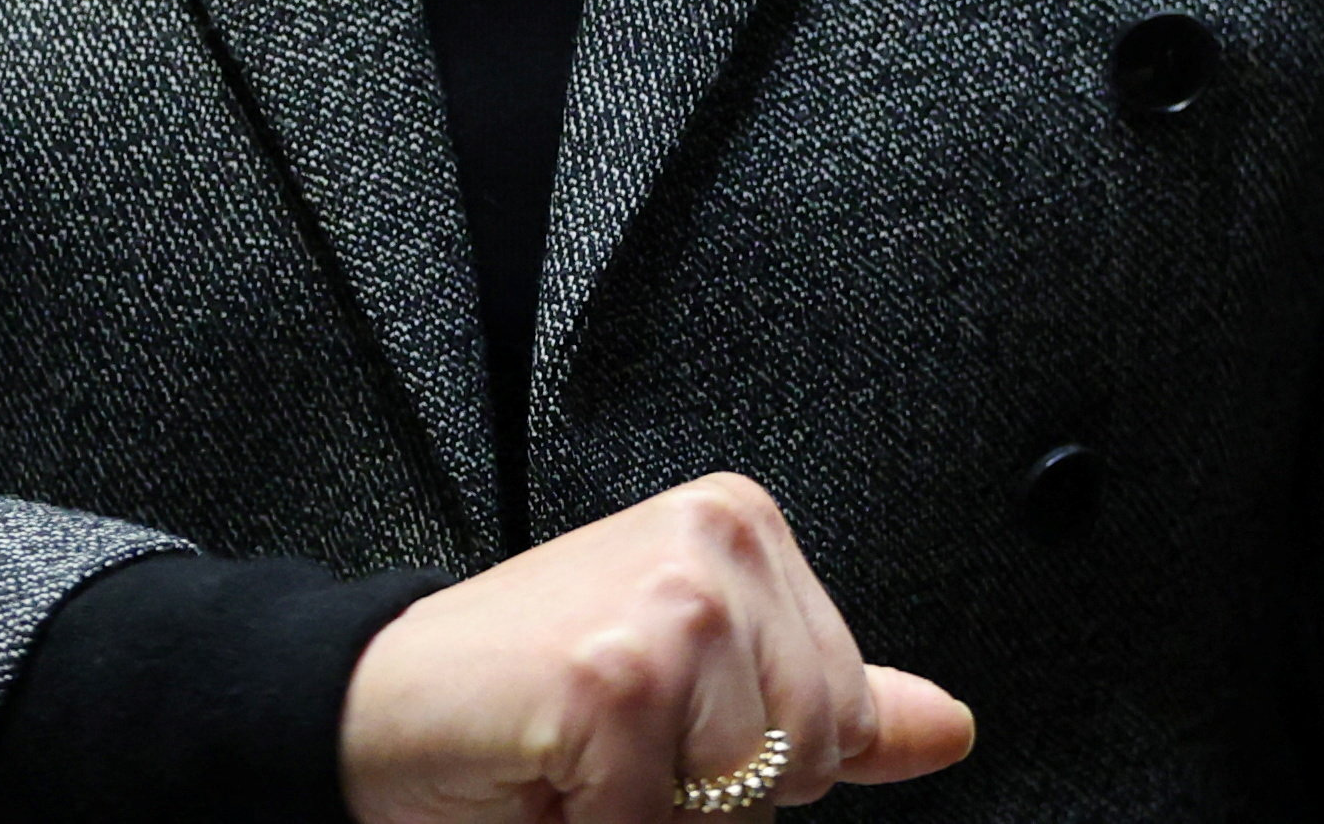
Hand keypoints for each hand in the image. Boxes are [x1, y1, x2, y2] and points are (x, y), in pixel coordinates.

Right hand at [341, 472, 974, 823]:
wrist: (371, 709)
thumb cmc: (525, 703)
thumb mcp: (699, 696)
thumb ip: (831, 711)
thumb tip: (952, 730)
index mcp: (744, 528)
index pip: (843, 708)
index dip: (751, 760)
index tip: (658, 726)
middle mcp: (720, 538)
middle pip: (809, 752)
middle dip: (714, 795)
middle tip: (614, 751)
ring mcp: (670, 602)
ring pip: (746, 798)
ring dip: (654, 814)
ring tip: (580, 760)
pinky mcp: (616, 677)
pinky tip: (548, 776)